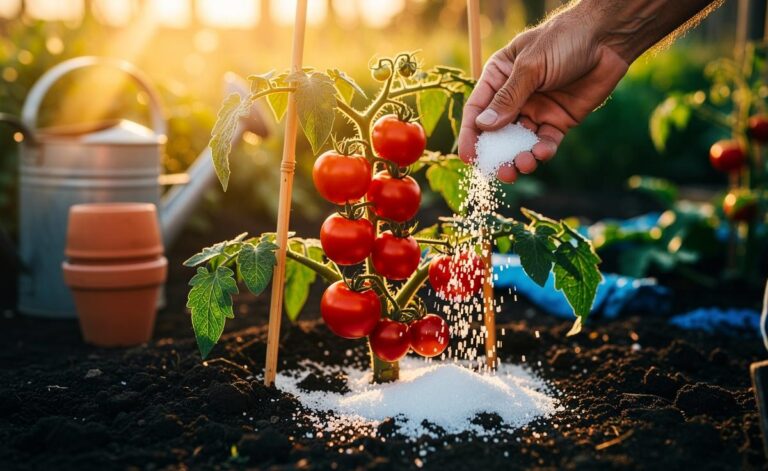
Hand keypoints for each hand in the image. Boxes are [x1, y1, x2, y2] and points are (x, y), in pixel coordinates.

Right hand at [458, 11, 628, 182]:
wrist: (606, 39)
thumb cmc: (563, 40)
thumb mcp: (530, 67)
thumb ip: (508, 98)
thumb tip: (484, 126)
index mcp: (499, 77)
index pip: (477, 109)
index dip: (470, 134)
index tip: (468, 157)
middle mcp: (514, 96)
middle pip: (497, 132)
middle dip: (497, 154)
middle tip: (500, 171)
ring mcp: (536, 109)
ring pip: (520, 142)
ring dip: (520, 157)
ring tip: (524, 164)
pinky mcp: (558, 120)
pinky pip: (545, 141)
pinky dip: (542, 151)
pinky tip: (543, 152)